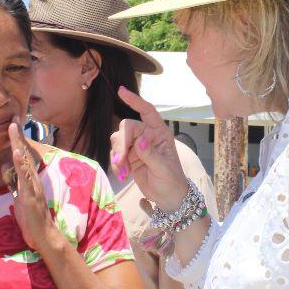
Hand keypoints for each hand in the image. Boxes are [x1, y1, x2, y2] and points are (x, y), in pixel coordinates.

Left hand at [6, 121, 58, 252]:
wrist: (42, 234)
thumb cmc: (30, 216)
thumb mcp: (17, 195)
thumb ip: (12, 180)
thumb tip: (4, 165)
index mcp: (29, 178)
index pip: (22, 156)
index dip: (17, 140)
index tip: (12, 123)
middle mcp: (33, 178)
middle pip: (24, 153)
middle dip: (18, 136)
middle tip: (13, 117)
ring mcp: (33, 186)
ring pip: (25, 161)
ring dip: (18, 144)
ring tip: (12, 128)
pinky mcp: (30, 195)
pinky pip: (25, 177)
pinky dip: (20, 164)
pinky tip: (16, 152)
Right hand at [110, 87, 188, 208]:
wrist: (168, 197)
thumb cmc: (172, 181)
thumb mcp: (164, 169)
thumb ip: (151, 155)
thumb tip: (140, 141)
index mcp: (160, 133)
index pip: (147, 112)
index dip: (135, 101)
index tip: (121, 91)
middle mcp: (147, 135)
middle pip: (127, 128)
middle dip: (121, 144)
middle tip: (120, 162)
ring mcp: (136, 146)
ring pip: (118, 140)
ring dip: (117, 156)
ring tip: (125, 172)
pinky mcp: (128, 157)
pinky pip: (116, 154)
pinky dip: (116, 164)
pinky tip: (123, 175)